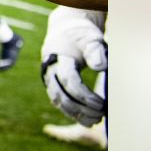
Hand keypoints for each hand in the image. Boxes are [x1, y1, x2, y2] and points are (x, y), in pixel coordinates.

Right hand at [40, 6, 106, 125]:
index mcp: (58, 57)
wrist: (66, 29)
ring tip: (95, 121)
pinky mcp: (52, 84)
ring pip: (58, 101)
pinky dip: (71, 112)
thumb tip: (100, 67)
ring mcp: (49, 78)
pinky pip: (59, 101)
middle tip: (100, 114)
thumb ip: (95, 50)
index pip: (68, 80)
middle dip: (81, 108)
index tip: (101, 103)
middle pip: (61, 94)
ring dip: (76, 114)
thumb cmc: (81, 35)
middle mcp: (49, 70)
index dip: (84, 94)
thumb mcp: (90, 38)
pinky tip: (86, 118)